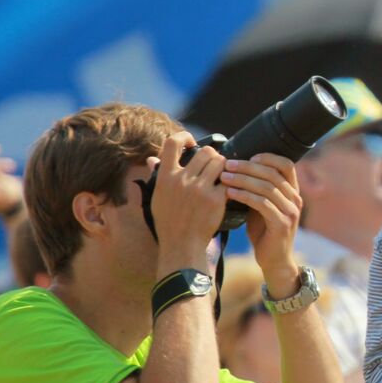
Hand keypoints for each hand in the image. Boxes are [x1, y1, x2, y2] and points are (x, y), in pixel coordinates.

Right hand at [150, 132, 228, 255]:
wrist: (181, 246)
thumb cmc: (168, 223)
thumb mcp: (156, 198)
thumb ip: (157, 176)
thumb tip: (152, 159)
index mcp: (165, 177)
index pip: (172, 143)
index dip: (184, 136)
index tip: (191, 142)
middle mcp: (182, 180)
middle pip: (206, 151)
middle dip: (212, 156)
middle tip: (213, 165)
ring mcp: (200, 189)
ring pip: (220, 162)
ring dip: (223, 167)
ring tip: (220, 176)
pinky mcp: (216, 199)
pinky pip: (228, 181)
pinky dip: (229, 183)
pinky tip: (225, 190)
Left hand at [221, 154, 302, 293]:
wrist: (274, 261)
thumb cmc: (265, 233)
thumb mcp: (262, 207)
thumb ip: (257, 191)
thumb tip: (237, 171)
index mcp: (292, 192)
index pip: (286, 165)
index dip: (268, 157)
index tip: (248, 156)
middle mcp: (295, 199)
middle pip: (273, 173)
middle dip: (247, 166)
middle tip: (228, 164)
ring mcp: (290, 212)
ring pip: (267, 187)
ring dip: (242, 179)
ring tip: (224, 177)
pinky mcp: (282, 224)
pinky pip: (262, 203)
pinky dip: (244, 195)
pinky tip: (230, 193)